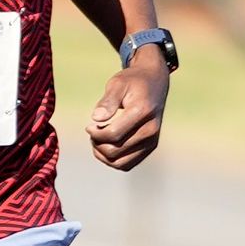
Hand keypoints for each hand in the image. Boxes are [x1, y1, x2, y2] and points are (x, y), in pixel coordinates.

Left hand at [86, 59, 167, 173]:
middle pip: (114, 150)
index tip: (89, 125)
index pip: (113, 134)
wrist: (155, 82)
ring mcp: (152, 140)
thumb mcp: (118, 83)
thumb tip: (96, 118)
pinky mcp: (150, 147)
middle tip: (92, 130)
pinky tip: (105, 146)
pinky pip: (126, 164)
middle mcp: (150, 130)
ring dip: (103, 154)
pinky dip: (112, 160)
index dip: (95, 133)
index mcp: (142, 112)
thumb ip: (107, 101)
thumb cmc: (133, 81)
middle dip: (97, 143)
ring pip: (119, 163)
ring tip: (97, 139)